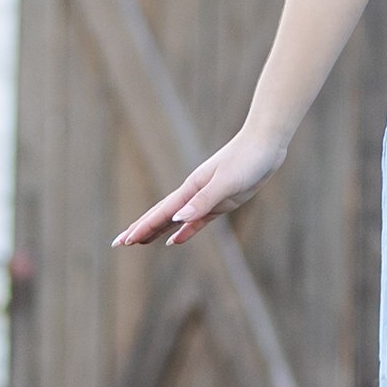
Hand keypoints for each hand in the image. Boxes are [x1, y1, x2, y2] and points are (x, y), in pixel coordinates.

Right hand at [113, 124, 286, 250]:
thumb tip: (176, 219)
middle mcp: (195, 194)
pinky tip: (175, 240)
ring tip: (140, 242)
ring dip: (158, 231)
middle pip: (162, 216)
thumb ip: (203, 201)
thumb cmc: (247, 159)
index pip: (161, 213)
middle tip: (120, 243)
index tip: (123, 241)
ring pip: (176, 220)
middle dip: (141, 228)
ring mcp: (207, 198)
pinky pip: (197, 222)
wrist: (266, 143)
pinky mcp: (221, 203)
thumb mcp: (226, 182)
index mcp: (192, 188)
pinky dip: (184, 231)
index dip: (142, 227)